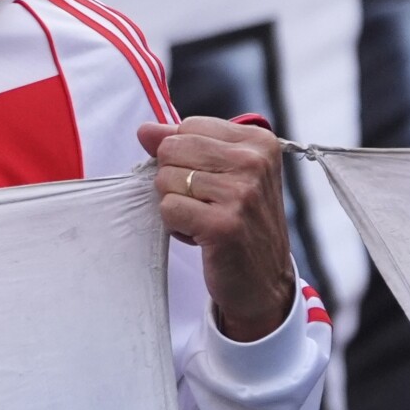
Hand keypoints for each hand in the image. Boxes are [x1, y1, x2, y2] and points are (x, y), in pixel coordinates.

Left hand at [138, 118, 297, 342]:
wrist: (264, 281)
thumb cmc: (241, 222)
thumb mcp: (222, 174)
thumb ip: (184, 145)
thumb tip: (145, 130)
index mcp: (258, 142)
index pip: (187, 127)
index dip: (185, 157)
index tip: (212, 182)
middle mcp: (254, 162)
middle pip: (172, 149)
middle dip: (176, 180)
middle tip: (206, 205)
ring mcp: (242, 193)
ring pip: (166, 179)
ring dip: (176, 205)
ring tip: (206, 220)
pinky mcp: (224, 224)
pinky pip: (168, 208)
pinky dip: (176, 225)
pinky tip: (202, 236)